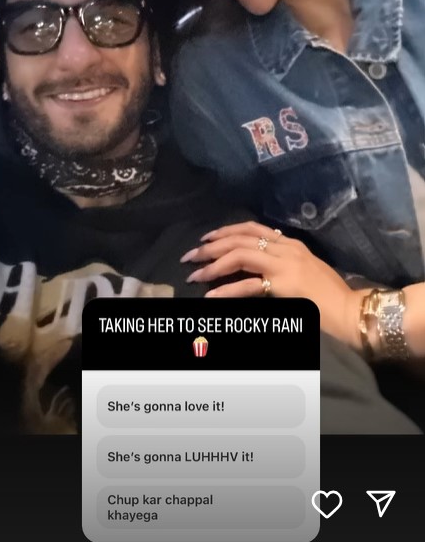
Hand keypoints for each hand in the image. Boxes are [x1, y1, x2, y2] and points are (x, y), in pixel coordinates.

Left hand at [181, 221, 361, 347]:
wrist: (351, 312)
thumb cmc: (330, 298)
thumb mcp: (304, 274)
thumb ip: (280, 268)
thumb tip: (253, 272)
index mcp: (291, 244)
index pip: (252, 228)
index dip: (226, 231)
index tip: (206, 239)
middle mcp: (286, 249)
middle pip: (240, 238)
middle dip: (211, 246)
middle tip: (191, 256)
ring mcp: (285, 265)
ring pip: (240, 255)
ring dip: (213, 265)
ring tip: (195, 274)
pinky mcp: (284, 285)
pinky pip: (248, 285)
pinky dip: (227, 291)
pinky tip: (211, 297)